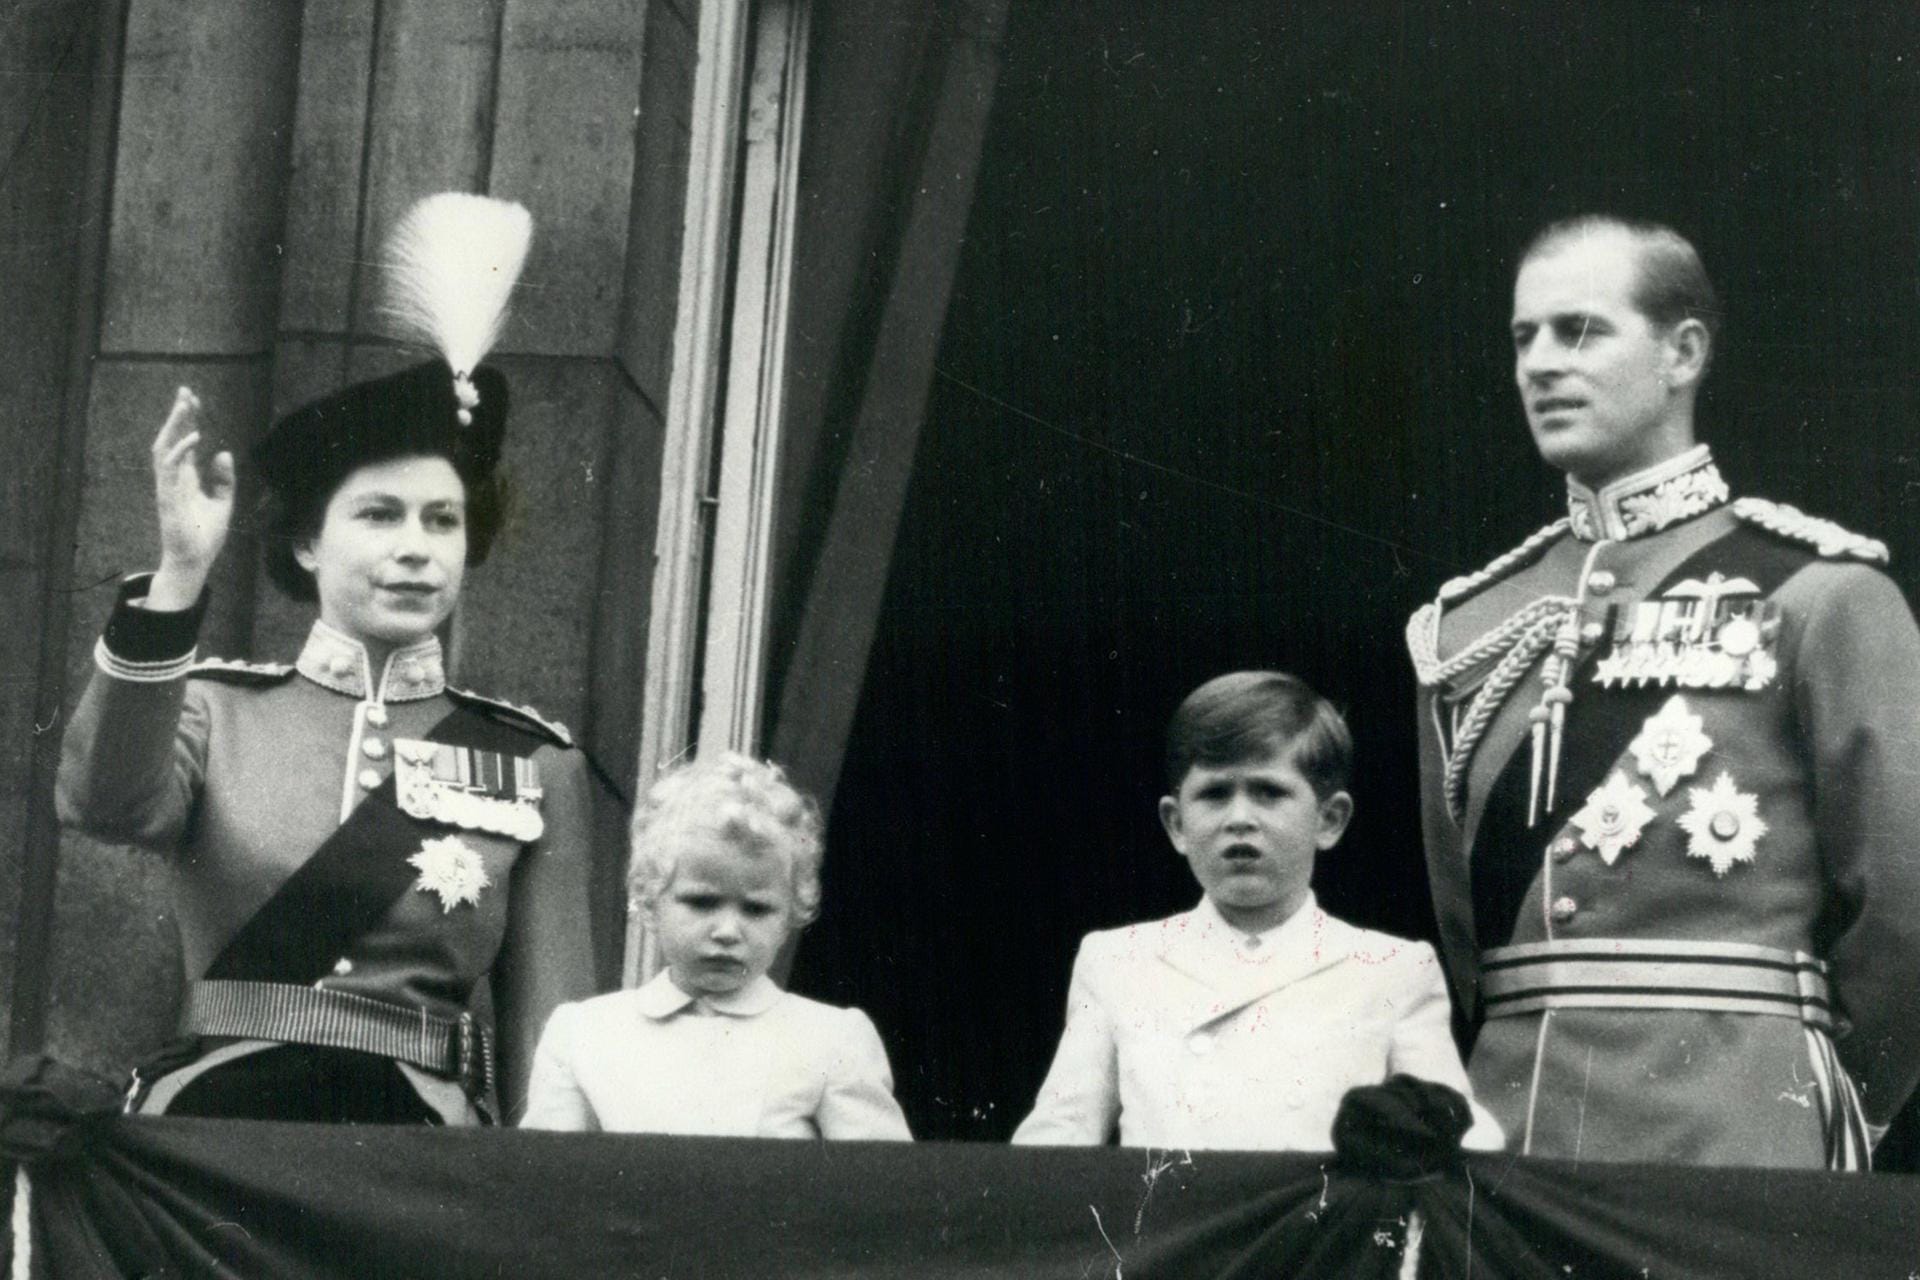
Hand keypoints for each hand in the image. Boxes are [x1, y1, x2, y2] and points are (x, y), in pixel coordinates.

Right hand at [146, 387, 234, 609]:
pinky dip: (180, 451)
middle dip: (177, 414)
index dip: (187, 420)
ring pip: (165, 448)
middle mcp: (174, 478)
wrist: (195, 561)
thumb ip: (224, 479)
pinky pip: (171, 470)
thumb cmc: (206, 534)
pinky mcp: (169, 498)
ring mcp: (169, 487)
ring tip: (185, 405)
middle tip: (185, 391)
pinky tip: (194, 437)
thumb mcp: (223, 502)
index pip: (184, 441)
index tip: (192, 399)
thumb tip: (223, 452)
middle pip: (171, 438)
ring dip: (174, 426)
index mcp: (186, 477)